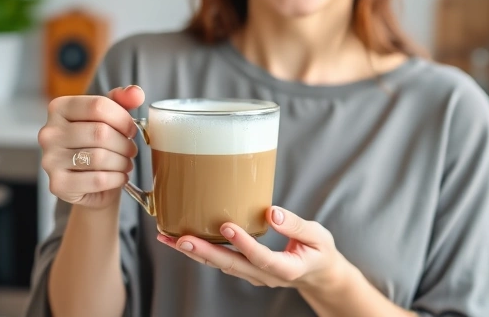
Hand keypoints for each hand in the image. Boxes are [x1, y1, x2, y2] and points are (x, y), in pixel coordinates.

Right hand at [39, 86, 143, 209]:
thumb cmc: (97, 144)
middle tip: (131, 150)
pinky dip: (117, 178)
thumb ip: (123, 100)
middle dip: (124, 143)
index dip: (123, 118)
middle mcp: (49, 132)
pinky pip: (98, 179)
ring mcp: (50, 160)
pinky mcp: (58, 184)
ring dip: (122, 162)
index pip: (98, 105)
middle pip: (100, 132)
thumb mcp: (109, 116)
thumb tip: (136, 93)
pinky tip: (119, 177)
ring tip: (126, 163)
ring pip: (100, 157)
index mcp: (58, 108)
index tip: (131, 129)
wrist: (87, 184)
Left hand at [157, 206, 350, 293]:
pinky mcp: (245, 269)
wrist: (318, 275)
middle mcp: (265, 276)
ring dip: (195, 253)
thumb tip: (272, 213)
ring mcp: (252, 275)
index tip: (227, 225)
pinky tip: (182, 240)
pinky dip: (200, 252)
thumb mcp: (318, 236)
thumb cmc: (319, 252)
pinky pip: (220, 261)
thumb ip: (296, 226)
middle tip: (181, 240)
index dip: (243, 243)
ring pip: (220, 265)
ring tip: (169, 239)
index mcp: (286, 269)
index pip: (262, 257)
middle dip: (204, 252)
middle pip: (231, 266)